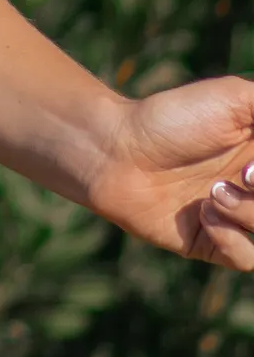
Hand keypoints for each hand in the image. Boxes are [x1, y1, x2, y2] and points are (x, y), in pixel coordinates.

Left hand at [86, 73, 253, 266]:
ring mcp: (240, 218)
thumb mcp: (236, 98)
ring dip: (252, 212)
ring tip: (214, 191)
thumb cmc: (173, 117)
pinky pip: (248, 259)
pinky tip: (203, 213)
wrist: (116, 150)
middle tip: (246, 172)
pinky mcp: (216, 245)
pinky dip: (231, 237)